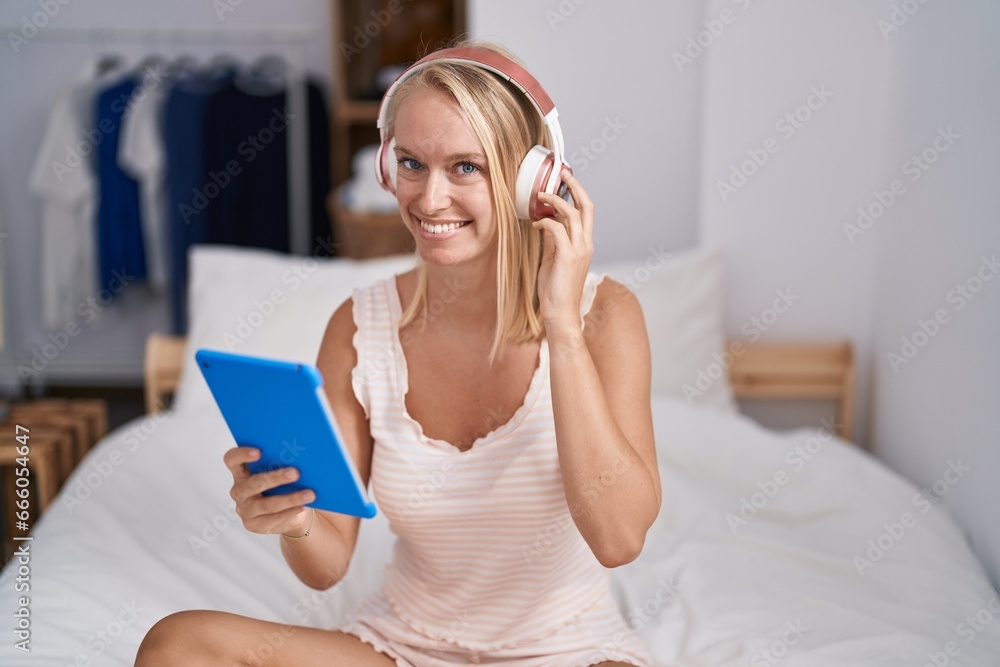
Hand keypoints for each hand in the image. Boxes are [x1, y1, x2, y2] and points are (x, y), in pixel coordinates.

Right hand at [223, 446, 314, 535]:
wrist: (290, 512)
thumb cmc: (285, 485)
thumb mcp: (281, 473)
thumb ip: (282, 464)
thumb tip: (301, 458)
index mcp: (241, 472)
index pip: (232, 460)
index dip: (241, 454)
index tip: (259, 451)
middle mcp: (239, 490)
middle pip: (254, 483)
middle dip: (276, 477)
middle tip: (296, 473)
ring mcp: (244, 509)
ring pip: (267, 504)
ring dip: (290, 498)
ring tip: (309, 494)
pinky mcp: (253, 525)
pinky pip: (273, 519)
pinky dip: (291, 511)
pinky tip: (304, 506)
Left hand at [531, 169, 594, 329]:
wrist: (560, 313)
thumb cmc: (556, 290)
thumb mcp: (554, 259)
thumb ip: (553, 241)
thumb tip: (546, 223)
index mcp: (585, 245)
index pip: (587, 212)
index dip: (578, 194)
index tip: (566, 181)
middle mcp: (586, 244)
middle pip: (587, 207)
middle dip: (575, 187)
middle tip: (562, 173)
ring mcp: (579, 250)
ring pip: (573, 214)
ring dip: (555, 201)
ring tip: (540, 196)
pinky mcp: (567, 256)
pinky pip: (557, 229)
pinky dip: (546, 221)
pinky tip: (536, 224)